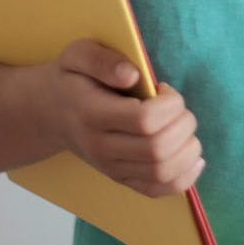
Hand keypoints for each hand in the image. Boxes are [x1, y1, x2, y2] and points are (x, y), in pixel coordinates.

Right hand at [36, 38, 205, 198]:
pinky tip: (192, 158)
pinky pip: (158, 190)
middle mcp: (101, 148)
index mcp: (93, 115)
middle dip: (183, 124)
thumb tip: (132, 75)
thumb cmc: (71, 79)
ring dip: (188, 150)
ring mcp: (112, 168)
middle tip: (177, 107)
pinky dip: (184, 178)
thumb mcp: (77, 54)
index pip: (145, 120)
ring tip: (183, 127)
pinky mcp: (121, 180)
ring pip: (162, 172)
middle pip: (158, 149)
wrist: (51, 114)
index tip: (164, 89)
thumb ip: (102, 60)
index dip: (169, 104)